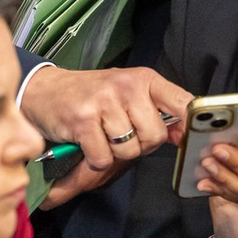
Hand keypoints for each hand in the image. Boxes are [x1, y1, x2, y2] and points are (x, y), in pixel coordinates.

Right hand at [21, 66, 190, 186]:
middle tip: (121, 134)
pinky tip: (87, 142)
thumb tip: (184, 134)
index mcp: (145, 79)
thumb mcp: (129, 95)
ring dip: (114, 152)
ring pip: (129, 150)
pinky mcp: (83, 120)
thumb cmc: (91, 97)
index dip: (192, 125)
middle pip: (154, 136)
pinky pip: (104, 157)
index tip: (191, 138)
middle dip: (140, 145)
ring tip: (101, 135)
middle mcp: (127, 86)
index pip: (183, 102)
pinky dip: (95, 158)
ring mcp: (104, 101)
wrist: (45, 91)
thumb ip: (157, 112)